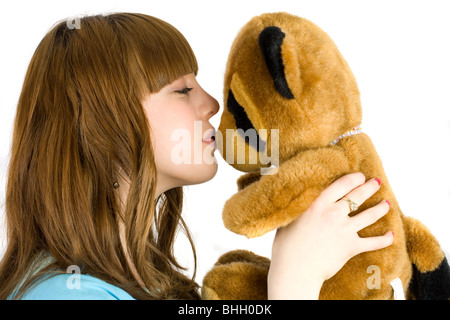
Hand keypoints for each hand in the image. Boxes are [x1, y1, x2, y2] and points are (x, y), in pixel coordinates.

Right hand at [267, 172, 393, 298]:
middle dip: (369, 187)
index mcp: (318, 205)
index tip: (359, 176)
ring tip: (386, 203)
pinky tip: (391, 236)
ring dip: (381, 208)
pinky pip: (373, 242)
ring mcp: (345, 230)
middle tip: (377, 182)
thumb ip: (300, 210)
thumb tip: (300, 203)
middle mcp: (334, 214)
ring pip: (370, 215)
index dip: (354, 179)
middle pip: (358, 196)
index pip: (341, 185)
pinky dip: (384, 240)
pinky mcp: (351, 247)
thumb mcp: (290, 220)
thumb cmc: (286, 247)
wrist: (296, 270)